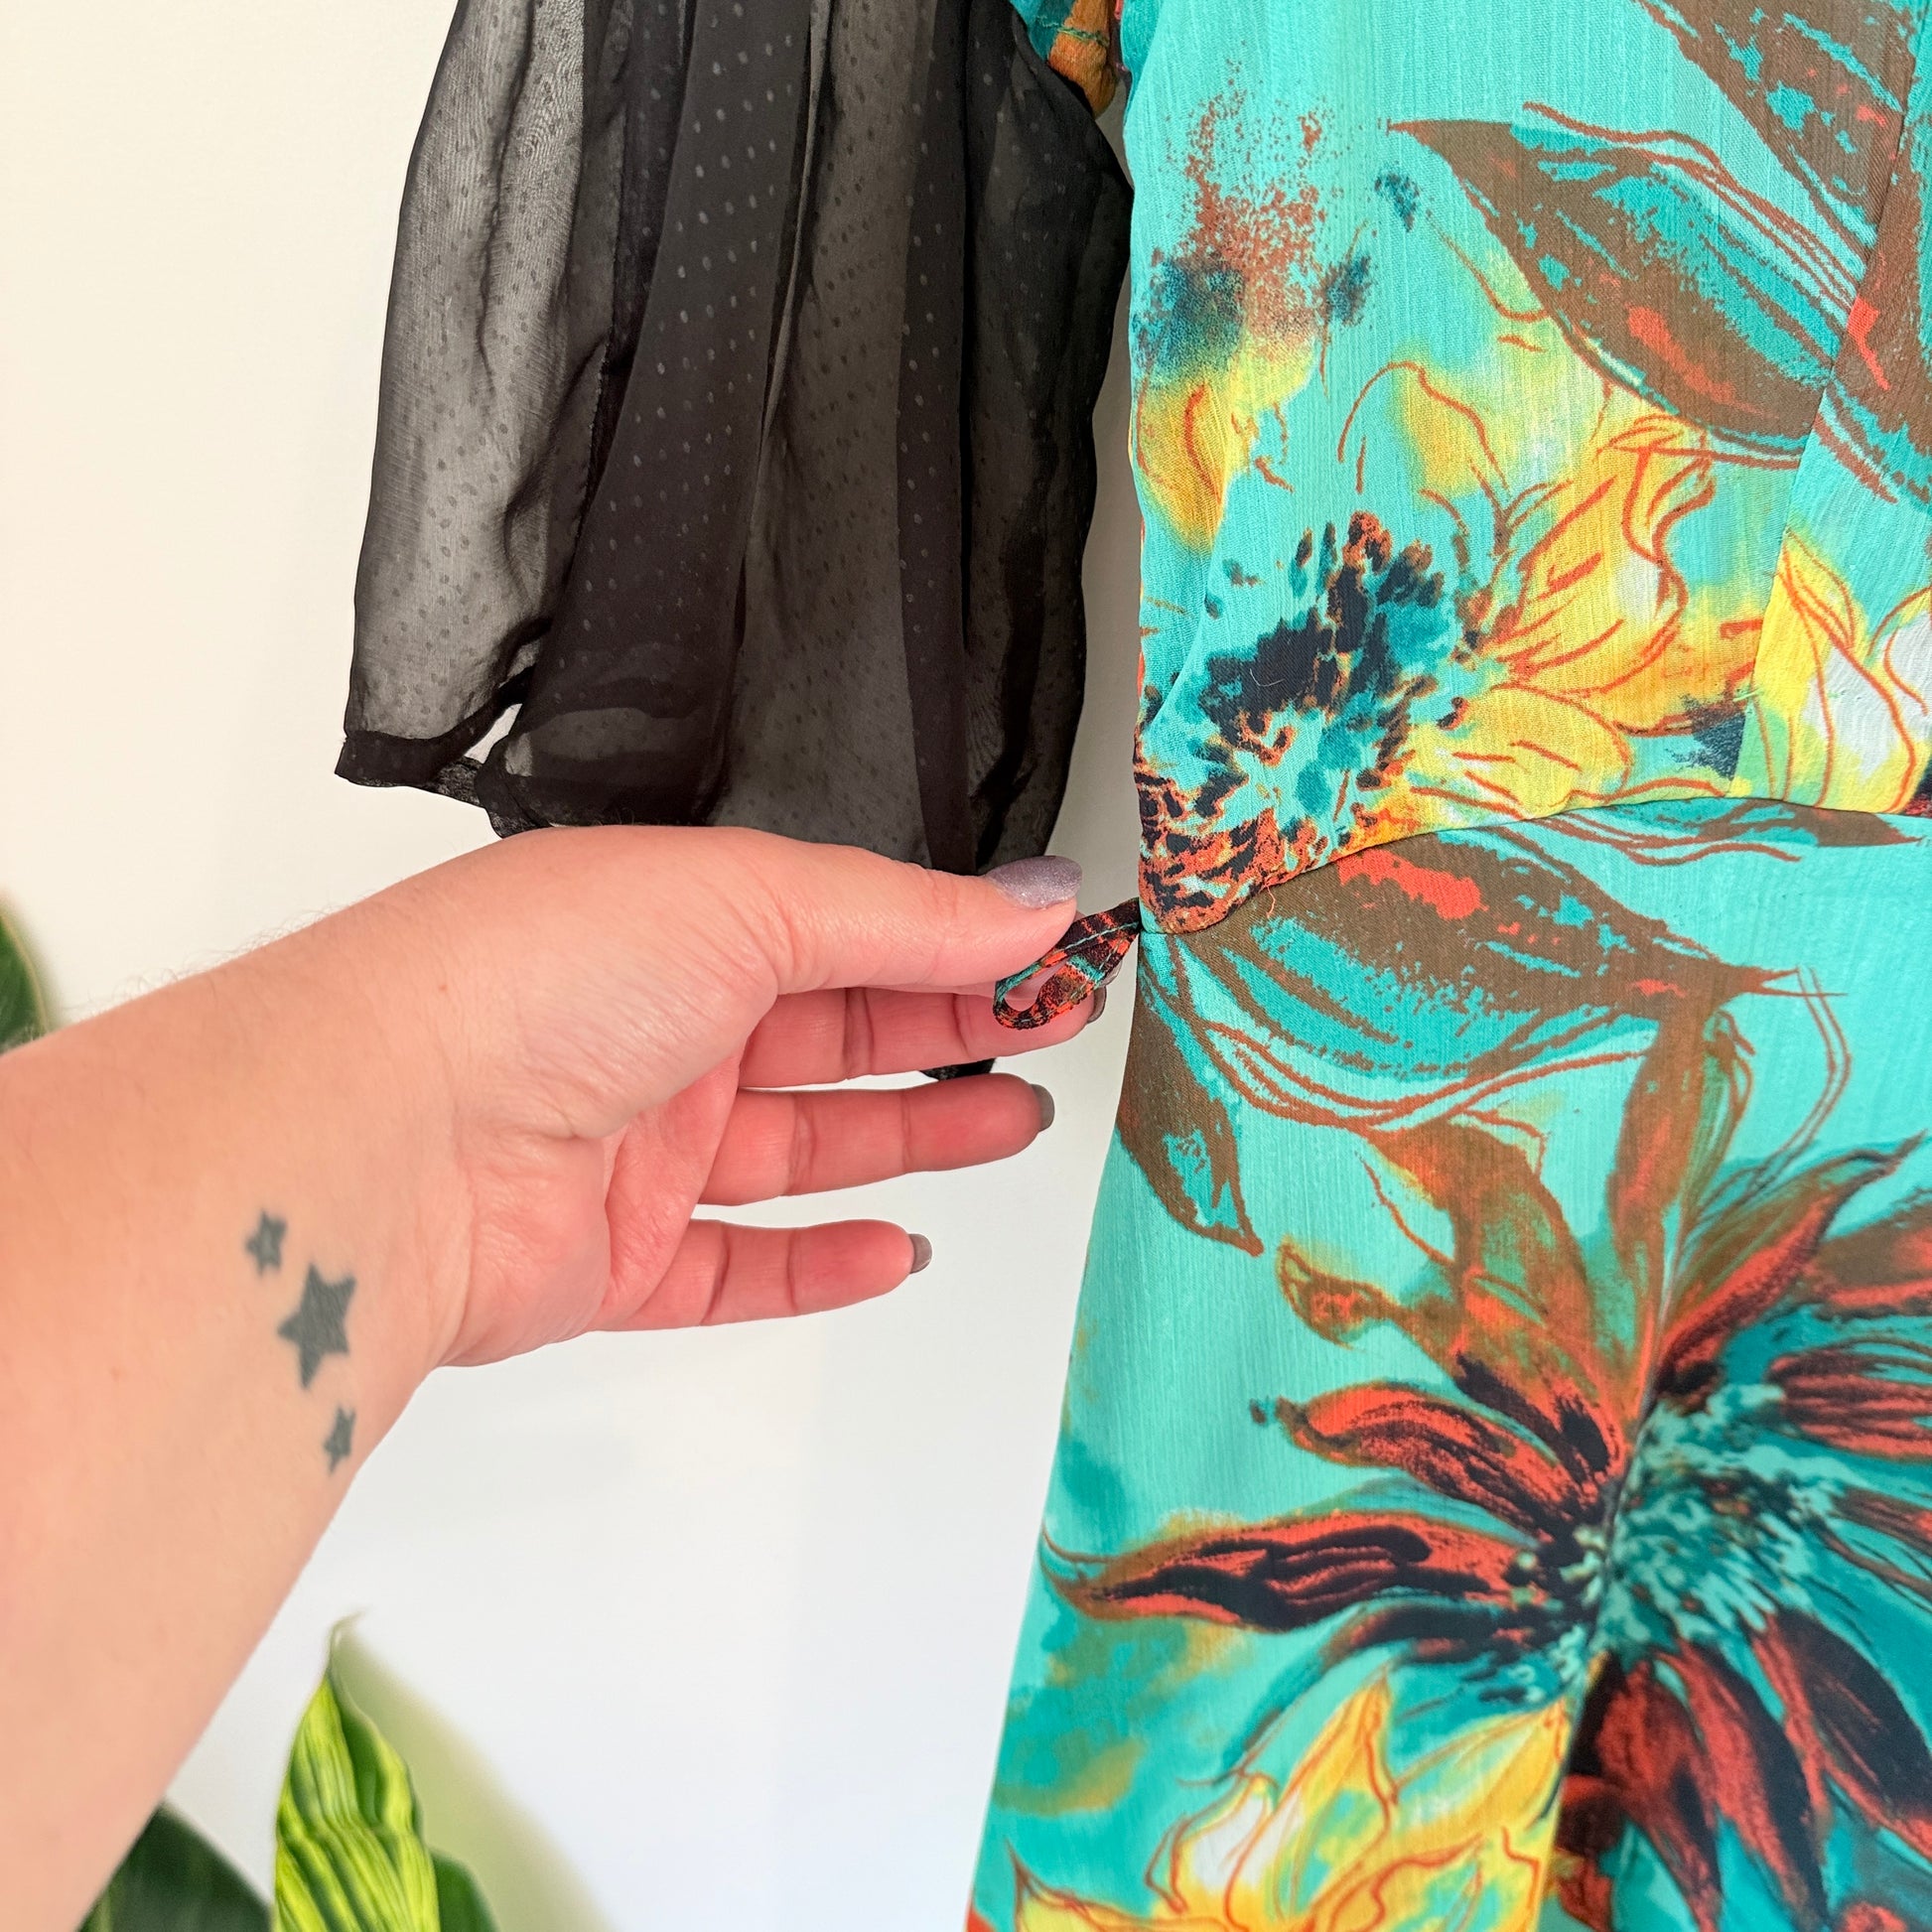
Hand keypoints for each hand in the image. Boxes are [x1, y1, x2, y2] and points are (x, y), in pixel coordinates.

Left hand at [364, 827, 1092, 1365]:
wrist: (383, 1143)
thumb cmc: (525, 982)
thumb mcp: (746, 902)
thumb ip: (902, 916)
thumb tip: (1033, 899)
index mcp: (672, 922)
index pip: (844, 928)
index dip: (953, 942)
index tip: (1055, 955)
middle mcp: (651, 1027)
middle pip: (833, 1037)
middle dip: (951, 1034)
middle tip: (1058, 1035)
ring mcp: (632, 1148)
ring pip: (801, 1150)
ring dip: (910, 1141)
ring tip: (1013, 1127)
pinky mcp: (612, 1259)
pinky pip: (736, 1268)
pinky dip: (818, 1267)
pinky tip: (894, 1249)